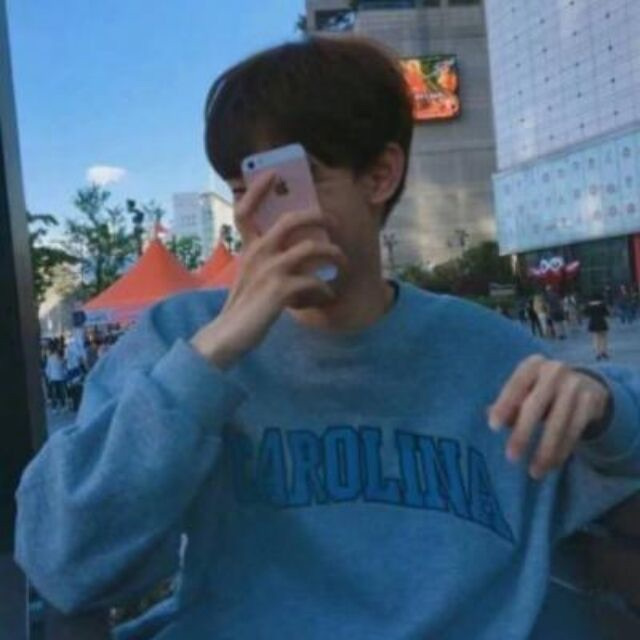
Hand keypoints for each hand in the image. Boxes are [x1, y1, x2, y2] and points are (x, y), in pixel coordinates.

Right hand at [191, 173, 346, 368]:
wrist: (229, 336)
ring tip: (343, 263)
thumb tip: (298, 256)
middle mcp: (257, 253)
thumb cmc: (243, 309)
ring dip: (333, 254)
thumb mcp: (250, 278)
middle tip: (334, 222)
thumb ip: (266, 263)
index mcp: (248, 249)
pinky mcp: (280, 290)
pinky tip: (328, 295)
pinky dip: (326, 288)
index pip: (245, 211)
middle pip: (291, 220)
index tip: (272, 173)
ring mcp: (269, 270)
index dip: (258, 190)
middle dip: (318, 216)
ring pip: (311, 248)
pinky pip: (315, 280)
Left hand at [488, 355, 610, 479]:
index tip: (493, 426)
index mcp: (532, 365)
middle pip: (535, 405)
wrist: (586, 384)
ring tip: (534, 472)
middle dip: (522, 432)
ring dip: (545, 450)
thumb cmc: (542, 390)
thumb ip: (509, 403)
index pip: (515, 385)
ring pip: (558, 423)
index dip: (504, 405)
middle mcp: (554, 370)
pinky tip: (551, 465)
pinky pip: (575, 431)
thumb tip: (490, 417)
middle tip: (511, 457)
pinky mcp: (592, 401)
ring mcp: (576, 384)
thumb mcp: (526, 390)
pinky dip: (562, 451)